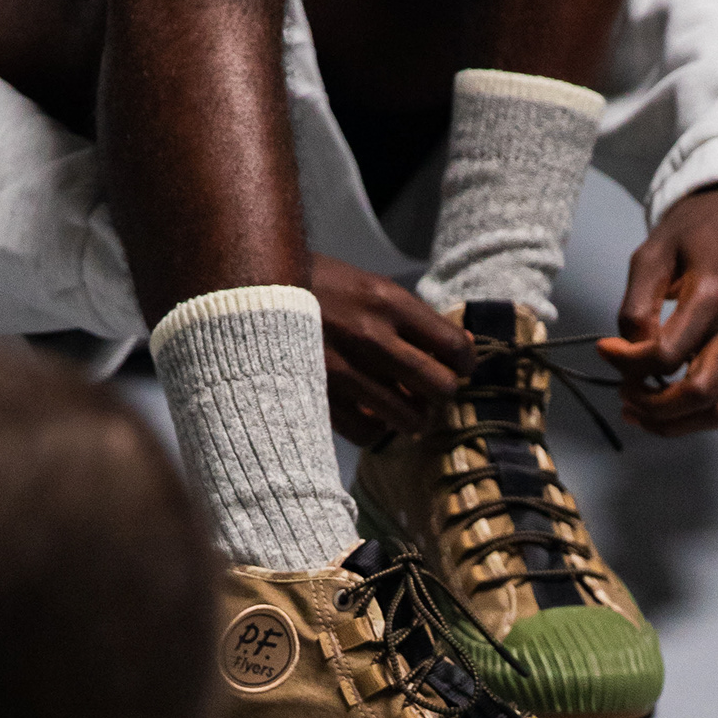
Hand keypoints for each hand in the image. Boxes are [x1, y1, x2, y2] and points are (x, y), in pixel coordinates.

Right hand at [310, 254, 473, 443]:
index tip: (460, 367)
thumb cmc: (317, 286)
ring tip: (407, 409)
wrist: (251, 292)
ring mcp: (343, 370)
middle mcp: (370, 337)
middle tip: (433, 391)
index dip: (466, 362)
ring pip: (408, 417)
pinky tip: (373, 416)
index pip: (453, 345)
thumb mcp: (369, 285)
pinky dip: (377, 429)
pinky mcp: (318, 396)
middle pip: (439, 387)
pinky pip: (367, 432)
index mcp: (387, 301)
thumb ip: (412, 316)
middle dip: (444, 393)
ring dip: (415, 417)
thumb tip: (461, 345)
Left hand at [597, 186, 717, 435]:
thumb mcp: (653, 251)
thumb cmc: (699, 230)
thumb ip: (636, 304)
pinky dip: (708, 420)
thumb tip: (628, 352)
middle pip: (700, 394)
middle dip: (653, 406)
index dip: (628, 363)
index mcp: (712, 295)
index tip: (606, 349)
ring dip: (678, 422)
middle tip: (625, 393)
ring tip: (644, 409)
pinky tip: (679, 409)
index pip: (667, 355)